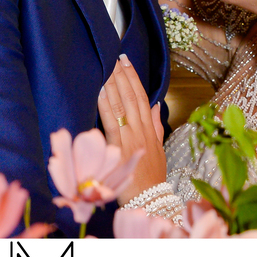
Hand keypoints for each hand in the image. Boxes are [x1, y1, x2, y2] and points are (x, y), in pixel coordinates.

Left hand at [96, 54, 166, 204]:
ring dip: (113, 84)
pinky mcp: (119, 147)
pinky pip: (111, 121)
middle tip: (114, 56)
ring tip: (106, 67)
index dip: (134, 78)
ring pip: (122, 105)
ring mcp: (130, 138)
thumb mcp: (158, 150)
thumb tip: (155, 105)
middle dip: (122, 75)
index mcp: (149, 130)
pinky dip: (105, 105)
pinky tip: (99, 91)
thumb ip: (155, 127)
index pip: (142, 97)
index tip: (126, 61)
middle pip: (132, 97)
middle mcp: (141, 130)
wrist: (149, 200)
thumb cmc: (151, 178)